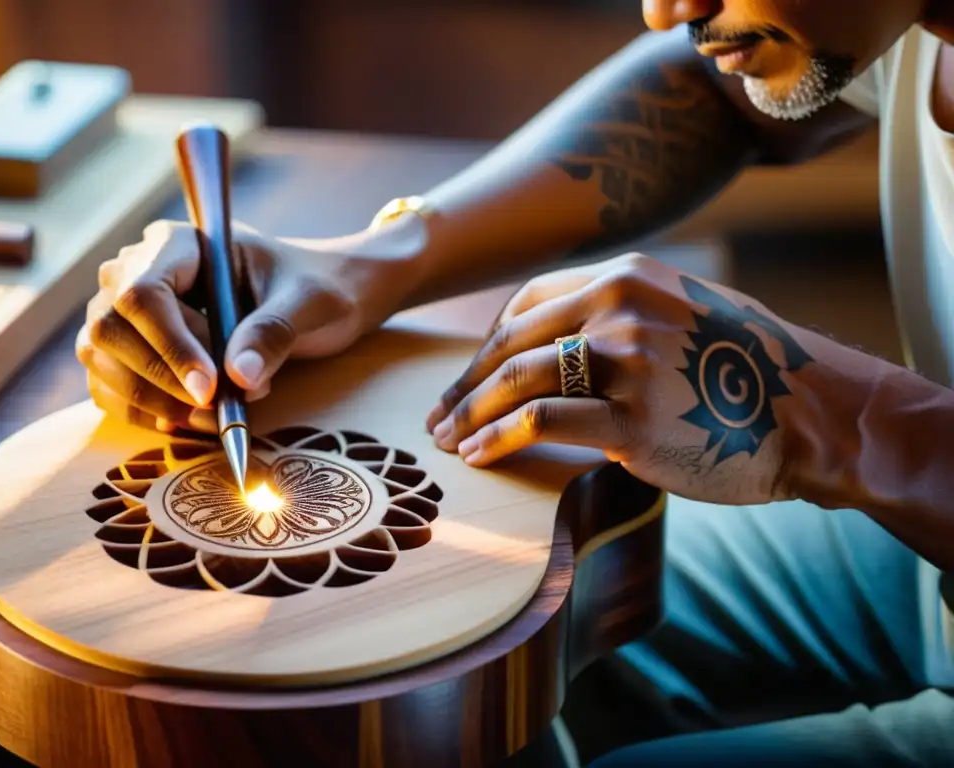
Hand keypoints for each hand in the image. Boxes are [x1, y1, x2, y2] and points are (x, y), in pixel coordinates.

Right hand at [77, 219, 414, 432]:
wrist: (320, 298)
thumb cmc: (316, 286)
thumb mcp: (309, 302)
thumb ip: (274, 332)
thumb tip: (239, 376)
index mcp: (180, 243)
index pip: (143, 292)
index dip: (170, 345)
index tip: (211, 388)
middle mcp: (139, 269)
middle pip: (110, 328)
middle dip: (162, 378)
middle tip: (221, 406)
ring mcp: (128, 311)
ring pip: (101, 359)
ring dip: (155, 400)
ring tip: (218, 416)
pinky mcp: (131, 348)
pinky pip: (109, 384)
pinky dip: (144, 412)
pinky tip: (190, 422)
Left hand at [426, 253, 820, 504]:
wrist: (815, 412)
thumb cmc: (747, 370)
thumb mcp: (686, 312)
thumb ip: (626, 314)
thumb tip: (564, 342)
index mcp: (630, 274)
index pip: (531, 302)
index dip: (491, 343)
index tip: (474, 376)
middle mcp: (621, 306)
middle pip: (513, 341)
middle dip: (467, 382)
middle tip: (439, 413)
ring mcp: (627, 359)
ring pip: (517, 379)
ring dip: (471, 412)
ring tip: (446, 440)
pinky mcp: (633, 417)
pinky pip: (541, 422)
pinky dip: (499, 438)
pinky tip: (479, 454)